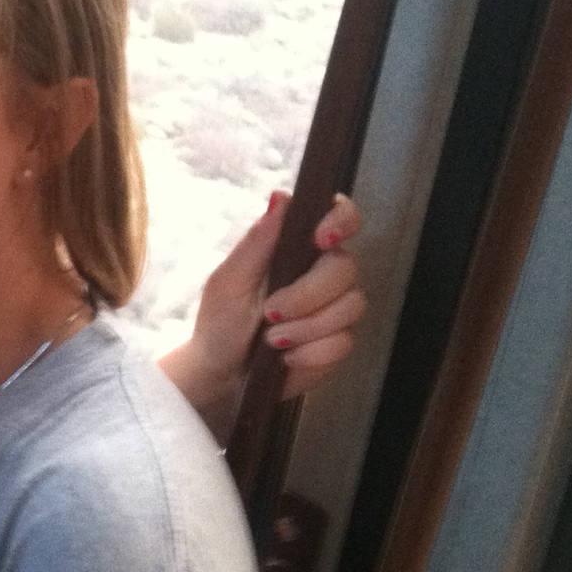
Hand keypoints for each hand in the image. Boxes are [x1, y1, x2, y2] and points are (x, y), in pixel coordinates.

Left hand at [160, 191, 366, 427]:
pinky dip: (311, 353)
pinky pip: (344, 342)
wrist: (221, 374)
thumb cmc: (220, 321)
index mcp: (296, 247)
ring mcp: (335, 307)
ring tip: (271, 340)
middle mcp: (322, 271)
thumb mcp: (229, 281)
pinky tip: (286, 358)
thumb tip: (280, 197)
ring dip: (306, 327)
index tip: (321, 239)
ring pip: (350, 306)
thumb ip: (257, 242)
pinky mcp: (339, 341)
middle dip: (308, 295)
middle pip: (345, 268)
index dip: (341, 220)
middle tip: (270, 314)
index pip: (338, 214)